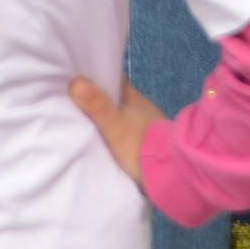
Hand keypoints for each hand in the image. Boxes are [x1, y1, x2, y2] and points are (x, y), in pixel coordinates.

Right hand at [67, 74, 166, 195]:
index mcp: (132, 96)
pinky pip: (128, 127)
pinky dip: (117, 129)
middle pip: (115, 96)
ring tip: (87, 120)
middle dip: (98, 97)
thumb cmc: (141, 146)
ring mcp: (148, 122)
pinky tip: (107, 137)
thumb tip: (75, 82)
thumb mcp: (114, 127)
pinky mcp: (151, 139)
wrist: (174, 172)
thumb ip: (96, 106)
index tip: (76, 77)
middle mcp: (141, 105)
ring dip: (108, 114)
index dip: (94, 76)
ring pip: (122, 112)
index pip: (111, 78)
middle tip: (75, 101)